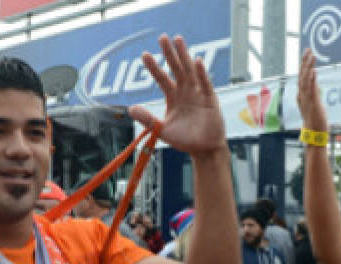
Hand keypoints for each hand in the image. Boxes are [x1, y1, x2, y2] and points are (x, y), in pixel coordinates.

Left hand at [128, 35, 226, 158]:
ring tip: (178, 40)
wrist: (203, 149)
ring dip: (184, 55)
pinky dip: (201, 73)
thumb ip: (147, 119)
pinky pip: (205, 84)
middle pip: (176, 68)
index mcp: (174, 96)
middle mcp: (185, 91)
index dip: (153, 67)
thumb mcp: (162, 130)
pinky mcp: (210, 100)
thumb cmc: (184, 139)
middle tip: (162, 38)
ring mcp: (198, 93)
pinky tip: (196, 61)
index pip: (162, 78)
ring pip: (190, 71)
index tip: (144, 55)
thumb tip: (130, 108)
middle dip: (169, 53)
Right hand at [296, 50, 327, 132]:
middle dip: (305, 61)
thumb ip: (313, 92)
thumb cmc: (315, 119)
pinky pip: (311, 89)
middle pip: (302, 75)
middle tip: (308, 49)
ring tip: (312, 56)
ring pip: (306, 79)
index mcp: (302, 94)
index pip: (302, 76)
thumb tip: (314, 82)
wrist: (314, 133)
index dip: (304, 64)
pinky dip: (312, 79)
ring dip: (309, 67)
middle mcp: (302, 95)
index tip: (307, 53)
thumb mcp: (314, 103)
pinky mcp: (312, 103)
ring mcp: (306, 98)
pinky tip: (313, 71)